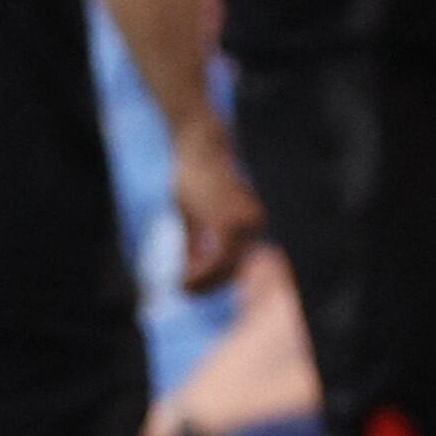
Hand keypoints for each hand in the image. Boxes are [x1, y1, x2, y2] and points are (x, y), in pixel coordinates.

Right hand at [168, 116, 262, 292]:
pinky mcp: (228, 224)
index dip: (215, 280)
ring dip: (203, 283)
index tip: (192, 288)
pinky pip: (217, 262)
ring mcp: (243, 225)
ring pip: (225, 270)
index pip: (237, 262)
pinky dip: (200, 275)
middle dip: (209, 285)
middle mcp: (253, 225)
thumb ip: (198, 242)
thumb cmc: (195, 174)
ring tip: (183, 287)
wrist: (199, 144)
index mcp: (249, 222)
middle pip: (233, 270)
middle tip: (185, 291)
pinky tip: (184, 280)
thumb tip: (192, 270)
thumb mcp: (193, 214)